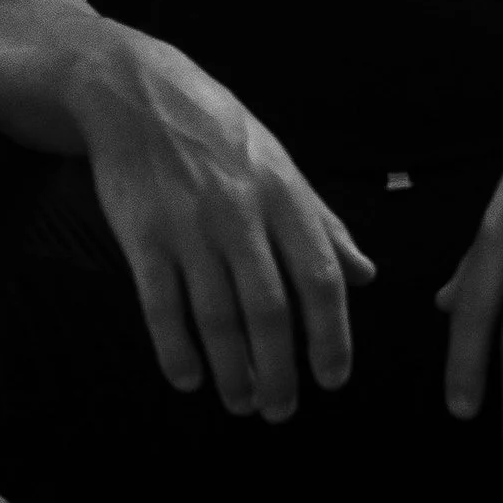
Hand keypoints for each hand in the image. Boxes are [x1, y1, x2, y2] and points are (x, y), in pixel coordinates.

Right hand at [79, 28, 374, 419]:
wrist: (136, 92)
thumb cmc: (218, 132)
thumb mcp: (280, 165)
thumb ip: (322, 224)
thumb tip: (366, 275)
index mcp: (284, 195)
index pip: (320, 279)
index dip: (331, 336)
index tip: (333, 380)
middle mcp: (241, 214)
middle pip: (269, 310)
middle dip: (278, 371)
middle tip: (281, 410)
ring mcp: (189, 227)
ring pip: (216, 317)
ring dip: (232, 371)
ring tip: (241, 404)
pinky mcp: (142, 236)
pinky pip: (161, 306)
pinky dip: (176, 350)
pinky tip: (189, 379)